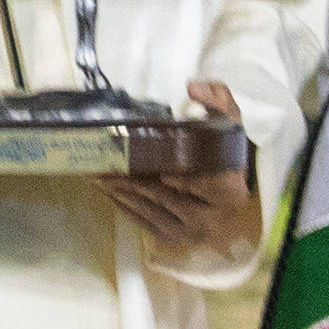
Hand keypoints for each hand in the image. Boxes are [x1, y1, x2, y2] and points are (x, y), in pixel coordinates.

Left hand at [105, 76, 261, 268]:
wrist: (227, 186)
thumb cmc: (224, 150)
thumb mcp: (228, 121)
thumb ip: (217, 99)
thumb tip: (192, 88)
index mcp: (231, 191)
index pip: (206, 186)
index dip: (185, 181)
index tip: (164, 173)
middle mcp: (212, 219)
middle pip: (168, 198)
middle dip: (134, 183)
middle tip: (105, 169)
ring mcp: (190, 233)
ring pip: (151, 211)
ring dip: (122, 194)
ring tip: (98, 177)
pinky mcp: (173, 240)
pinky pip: (144, 223)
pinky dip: (124, 208)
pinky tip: (108, 192)